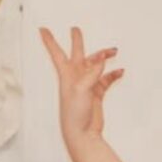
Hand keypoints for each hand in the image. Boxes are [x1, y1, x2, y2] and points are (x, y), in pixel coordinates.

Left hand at [41, 27, 122, 142]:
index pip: (57, 53)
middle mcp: (75, 78)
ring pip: (95, 65)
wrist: (82, 134)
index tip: (42, 29)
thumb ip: (92, 72)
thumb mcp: (81, 89)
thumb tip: (102, 59)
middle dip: (77, 41)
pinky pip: (106, 79)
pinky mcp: (96, 93)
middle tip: (75, 28)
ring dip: (104, 57)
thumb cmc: (74, 114)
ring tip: (114, 51)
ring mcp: (86, 85)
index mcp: (67, 75)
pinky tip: (120, 72)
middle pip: (77, 54)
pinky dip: (113, 74)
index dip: (50, 41)